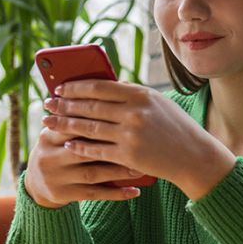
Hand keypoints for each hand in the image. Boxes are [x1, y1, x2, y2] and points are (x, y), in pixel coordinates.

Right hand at [23, 123, 143, 208]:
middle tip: (139, 145)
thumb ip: (78, 119)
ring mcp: (56, 177)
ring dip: (119, 172)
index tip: (125, 119)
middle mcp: (49, 156)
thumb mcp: (60, 134)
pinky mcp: (64, 195)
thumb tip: (112, 91)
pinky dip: (116, 194)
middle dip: (112, 147)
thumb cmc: (60, 149)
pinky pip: (95, 194)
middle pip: (83, 150)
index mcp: (48, 136)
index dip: (97, 121)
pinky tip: (135, 192)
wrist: (37, 184)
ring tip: (141, 169)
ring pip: (92, 174)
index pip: (73, 125)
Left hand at [39, 80, 236, 199]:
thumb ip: (132, 95)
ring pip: (89, 128)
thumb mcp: (158, 103)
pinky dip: (80, 146)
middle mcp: (134, 113)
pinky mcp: (128, 155)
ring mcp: (130, 135)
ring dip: (65, 125)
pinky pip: (97, 149)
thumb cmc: (175, 128)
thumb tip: (102, 87)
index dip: (76, 87)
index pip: (100, 87)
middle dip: (64, 105)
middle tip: (47, 104)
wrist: (194, 156)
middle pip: (90, 107)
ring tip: (49, 123)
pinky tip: (67, 143)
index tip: (60, 88)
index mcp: (141, 95)